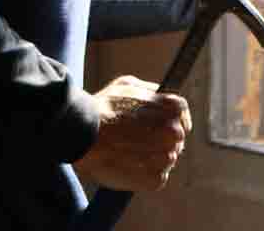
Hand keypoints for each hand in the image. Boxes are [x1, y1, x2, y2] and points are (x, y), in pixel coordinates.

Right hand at [74, 75, 190, 191]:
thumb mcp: (127, 85)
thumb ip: (149, 91)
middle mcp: (170, 131)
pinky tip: (135, 169)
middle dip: (166, 139)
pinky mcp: (152, 178)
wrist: (81, 132)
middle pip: (177, 137)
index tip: (168, 124)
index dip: (175, 118)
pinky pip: (159, 178)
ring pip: (169, 158)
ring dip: (157, 158)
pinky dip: (149, 176)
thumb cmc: (102, 107)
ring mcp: (163, 155)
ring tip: (138, 155)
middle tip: (149, 141)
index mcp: (167, 106)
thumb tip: (161, 97)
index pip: (182, 112)